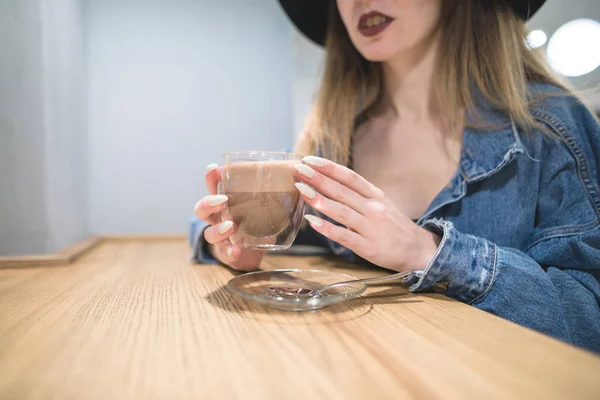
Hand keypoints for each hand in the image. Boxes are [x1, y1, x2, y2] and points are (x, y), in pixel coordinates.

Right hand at [193, 164, 264, 270]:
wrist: (254, 251)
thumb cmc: (255, 222)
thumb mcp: (262, 205)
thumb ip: (273, 192)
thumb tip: (296, 174)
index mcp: (224, 203)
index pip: (213, 187)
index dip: (211, 178)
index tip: (214, 168)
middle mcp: (218, 219)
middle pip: (202, 209)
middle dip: (208, 203)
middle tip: (222, 200)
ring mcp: (221, 238)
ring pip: (209, 233)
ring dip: (219, 229)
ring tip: (230, 226)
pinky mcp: (228, 254)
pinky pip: (225, 254)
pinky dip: (230, 252)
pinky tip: (235, 251)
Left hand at [293, 156, 440, 271]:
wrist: (419, 250)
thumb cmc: (394, 226)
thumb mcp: (380, 204)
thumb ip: (357, 196)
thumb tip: (328, 184)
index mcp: (375, 196)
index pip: (350, 177)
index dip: (330, 167)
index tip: (310, 160)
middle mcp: (373, 208)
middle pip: (343, 191)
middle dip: (319, 179)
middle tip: (299, 169)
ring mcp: (371, 228)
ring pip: (342, 211)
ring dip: (320, 200)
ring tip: (302, 190)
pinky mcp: (368, 247)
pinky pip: (345, 236)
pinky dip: (328, 229)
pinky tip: (313, 222)